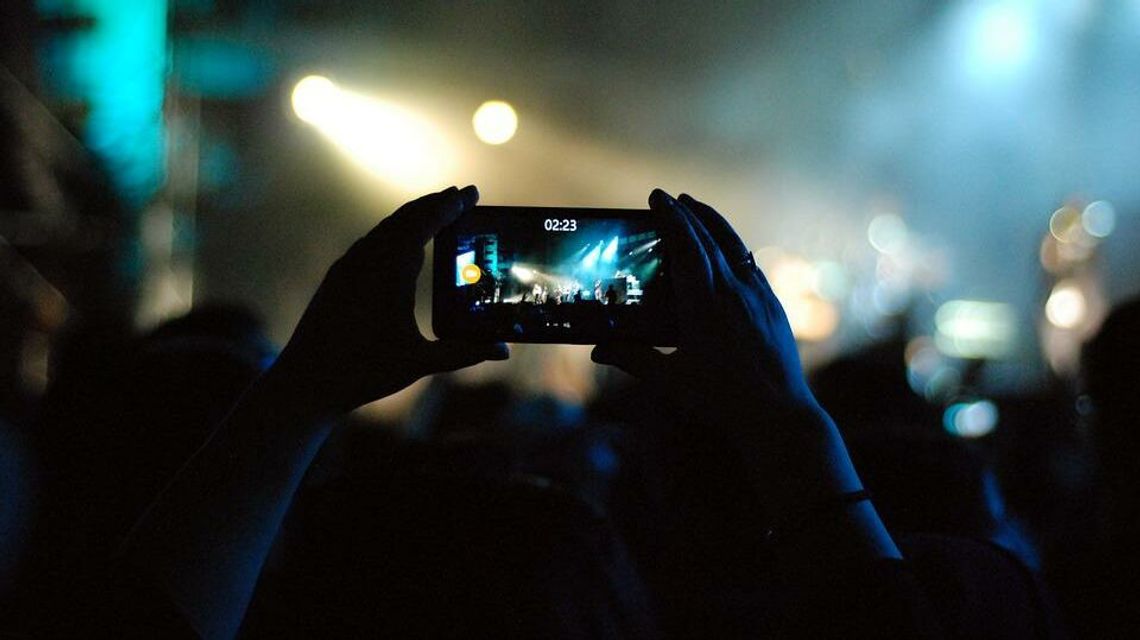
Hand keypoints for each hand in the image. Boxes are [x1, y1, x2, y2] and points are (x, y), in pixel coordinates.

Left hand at [271, 186, 508, 414]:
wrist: (304, 381)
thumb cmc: (362, 372)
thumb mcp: (419, 363)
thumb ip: (463, 353)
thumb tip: (503, 350)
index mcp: (389, 272)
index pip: (424, 224)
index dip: (450, 207)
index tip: (471, 193)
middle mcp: (367, 260)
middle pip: (406, 218)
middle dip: (436, 204)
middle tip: (462, 197)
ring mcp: (349, 266)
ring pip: (386, 228)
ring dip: (414, 216)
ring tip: (437, 213)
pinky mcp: (338, 276)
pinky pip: (371, 242)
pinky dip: (394, 232)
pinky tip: (401, 243)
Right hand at [592, 190, 869, 518]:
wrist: (778, 413)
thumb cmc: (720, 398)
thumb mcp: (671, 379)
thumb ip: (633, 359)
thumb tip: (598, 350)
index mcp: (704, 302)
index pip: (686, 245)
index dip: (671, 217)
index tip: (658, 197)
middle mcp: (733, 290)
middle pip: (709, 238)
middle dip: (688, 213)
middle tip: (670, 198)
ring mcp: (758, 295)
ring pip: (735, 246)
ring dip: (714, 224)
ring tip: (698, 209)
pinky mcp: (773, 306)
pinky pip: (752, 266)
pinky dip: (734, 249)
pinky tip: (729, 251)